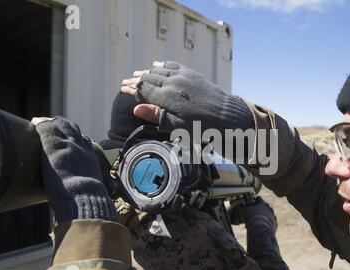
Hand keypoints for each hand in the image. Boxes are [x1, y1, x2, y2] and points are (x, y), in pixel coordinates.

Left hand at [32, 117, 117, 223]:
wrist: (85, 196)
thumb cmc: (89, 198)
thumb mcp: (94, 187)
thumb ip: (91, 182)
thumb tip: (91, 192)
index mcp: (91, 156)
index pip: (84, 139)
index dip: (75, 137)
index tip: (68, 139)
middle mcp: (81, 146)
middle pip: (73, 128)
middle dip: (64, 126)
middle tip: (53, 128)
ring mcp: (68, 144)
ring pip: (62, 124)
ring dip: (53, 124)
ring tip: (44, 126)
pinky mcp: (54, 145)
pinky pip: (47, 128)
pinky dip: (41, 124)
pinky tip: (34, 123)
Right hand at [121, 61, 254, 133]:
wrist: (227, 116)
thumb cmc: (202, 126)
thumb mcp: (178, 126)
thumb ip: (156, 115)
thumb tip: (135, 108)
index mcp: (167, 96)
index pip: (143, 89)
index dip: (132, 88)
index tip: (122, 87)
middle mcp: (173, 82)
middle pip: (149, 77)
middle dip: (137, 79)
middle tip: (127, 81)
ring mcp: (184, 76)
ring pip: (160, 70)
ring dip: (148, 71)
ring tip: (139, 73)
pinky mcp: (193, 75)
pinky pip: (174, 65)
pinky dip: (163, 64)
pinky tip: (158, 63)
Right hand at [238, 197, 276, 231]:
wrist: (260, 230)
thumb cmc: (251, 218)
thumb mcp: (244, 210)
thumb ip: (244, 207)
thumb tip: (243, 207)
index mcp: (262, 204)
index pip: (259, 198)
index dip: (254, 200)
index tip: (251, 202)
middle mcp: (269, 209)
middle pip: (265, 206)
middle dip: (260, 209)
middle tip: (254, 212)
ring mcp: (273, 217)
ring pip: (269, 214)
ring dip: (264, 216)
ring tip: (258, 220)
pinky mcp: (274, 224)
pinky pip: (270, 222)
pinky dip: (266, 223)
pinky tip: (261, 226)